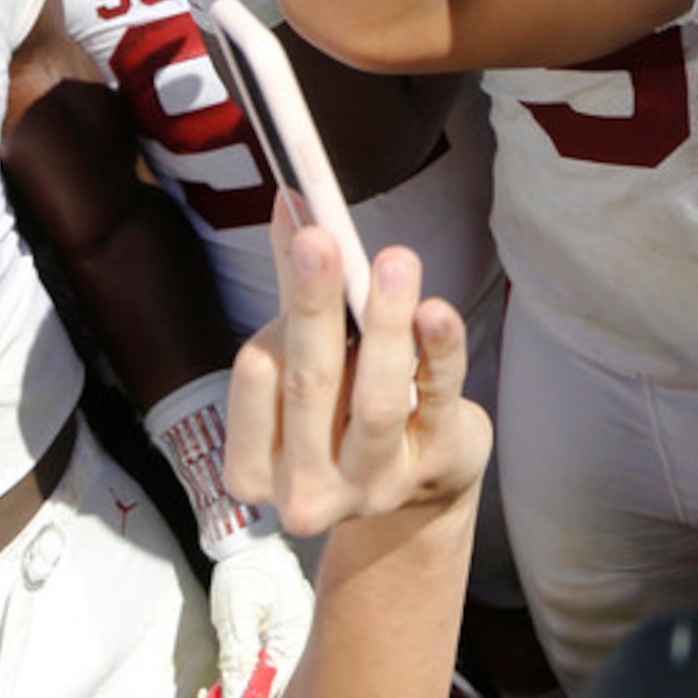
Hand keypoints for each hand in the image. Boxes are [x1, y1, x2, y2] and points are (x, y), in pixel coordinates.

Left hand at [196, 530, 316, 697]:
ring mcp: (291, 640)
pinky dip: (243, 681)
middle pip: (274, 692)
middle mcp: (300, 642)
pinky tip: (220, 690)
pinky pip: (265, 669)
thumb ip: (238, 657)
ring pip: (267, 683)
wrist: (250, 538)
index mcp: (297, 635)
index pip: (277, 688)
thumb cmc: (247, 566)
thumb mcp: (236, 613)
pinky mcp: (279, 638)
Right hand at [223, 204, 492, 533]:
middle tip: (323, 241)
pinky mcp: (435, 464)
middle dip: (316, 306)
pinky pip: (438, 399)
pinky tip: (437, 312)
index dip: (282, 315)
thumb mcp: (312, 364)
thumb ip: (296, 289)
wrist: (418, 490)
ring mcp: (375, 483)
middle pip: (309, 384)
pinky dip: (438, 351)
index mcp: (258, 465)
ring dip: (385, 324)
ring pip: (375, 401)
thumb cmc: (346, 419)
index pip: (259, 376)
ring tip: (395, 263)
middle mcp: (309, 488)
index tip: (307, 245)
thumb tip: (291, 206)